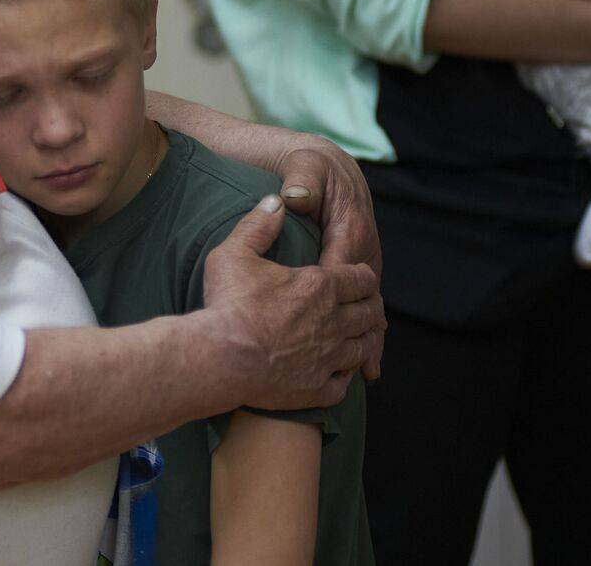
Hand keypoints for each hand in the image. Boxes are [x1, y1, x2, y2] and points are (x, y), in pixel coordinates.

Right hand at [200, 196, 384, 409]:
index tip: (358, 278)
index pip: (362, 278)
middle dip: (370, 307)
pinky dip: (345, 376)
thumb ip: (258, 225)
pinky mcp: (316, 388)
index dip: (363, 277)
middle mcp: (333, 322)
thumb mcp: (235, 253)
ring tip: (358, 338)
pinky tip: (338, 372)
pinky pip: (343, 384)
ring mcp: (327, 359)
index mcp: (320, 286)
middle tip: (364, 306)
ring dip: (363, 340)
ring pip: (362, 348)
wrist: (221, 358)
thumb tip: (275, 201)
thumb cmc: (228, 304)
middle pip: (369, 313)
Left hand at [272, 139, 383, 379]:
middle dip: (361, 330)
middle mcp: (364, 246)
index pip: (342, 269)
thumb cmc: (310, 168)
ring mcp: (365, 258)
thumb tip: (294, 196)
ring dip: (370, 336)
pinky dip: (369, 329)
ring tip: (367, 371)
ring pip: (370, 304)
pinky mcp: (360, 266)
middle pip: (364, 296)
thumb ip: (301, 181)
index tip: (318, 330)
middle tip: (356, 365)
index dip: (333, 301)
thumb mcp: (305, 167)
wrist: (326, 164)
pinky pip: (366, 301)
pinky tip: (366, 358)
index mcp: (350, 227)